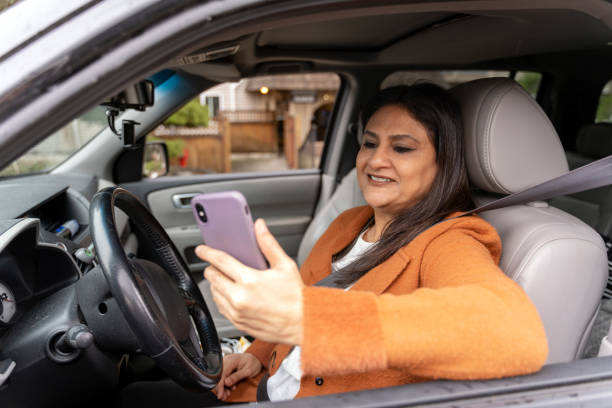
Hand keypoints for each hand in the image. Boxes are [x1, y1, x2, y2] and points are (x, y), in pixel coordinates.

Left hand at [196, 219, 303, 344]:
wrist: (303, 324)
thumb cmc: (296, 298)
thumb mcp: (285, 265)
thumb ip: (268, 244)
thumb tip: (259, 227)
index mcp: (249, 281)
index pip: (220, 261)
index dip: (208, 253)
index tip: (201, 250)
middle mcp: (239, 298)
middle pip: (212, 277)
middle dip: (212, 268)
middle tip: (217, 264)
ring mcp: (237, 312)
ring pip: (214, 293)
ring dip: (216, 283)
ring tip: (227, 278)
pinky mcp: (238, 323)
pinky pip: (220, 308)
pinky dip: (221, 298)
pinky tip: (231, 293)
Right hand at [216, 353, 261, 400]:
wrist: (256, 359)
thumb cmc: (253, 362)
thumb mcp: (248, 370)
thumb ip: (237, 376)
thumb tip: (226, 382)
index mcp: (231, 360)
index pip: (222, 374)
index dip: (220, 385)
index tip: (220, 395)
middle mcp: (227, 361)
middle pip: (219, 376)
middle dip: (221, 388)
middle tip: (224, 396)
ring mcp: (226, 364)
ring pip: (220, 378)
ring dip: (223, 387)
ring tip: (227, 394)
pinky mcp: (227, 368)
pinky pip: (223, 377)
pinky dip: (225, 385)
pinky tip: (229, 389)